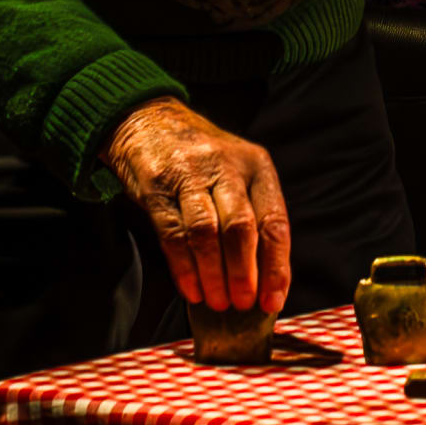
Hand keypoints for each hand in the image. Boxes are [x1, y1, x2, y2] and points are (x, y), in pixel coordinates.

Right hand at [106, 98, 291, 315]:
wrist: (149, 121)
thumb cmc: (203, 159)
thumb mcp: (239, 172)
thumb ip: (253, 215)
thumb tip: (265, 280)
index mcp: (256, 165)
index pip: (274, 221)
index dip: (276, 266)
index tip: (273, 300)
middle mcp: (225, 166)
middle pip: (240, 228)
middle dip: (243, 273)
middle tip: (243, 304)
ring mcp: (188, 174)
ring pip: (206, 233)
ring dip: (213, 275)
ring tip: (218, 302)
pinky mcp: (157, 185)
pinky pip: (173, 234)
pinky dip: (184, 268)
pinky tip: (192, 289)